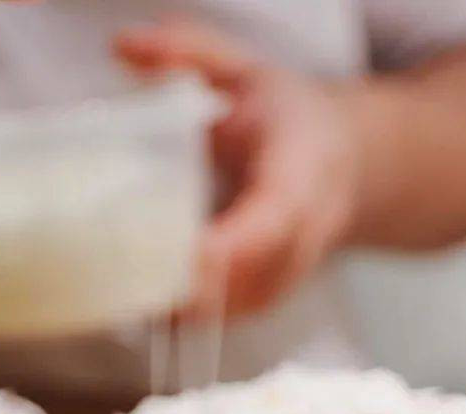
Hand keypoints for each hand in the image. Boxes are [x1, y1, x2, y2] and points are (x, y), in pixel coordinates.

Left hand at [115, 19, 359, 317]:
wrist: (348, 164)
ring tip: (117, 294)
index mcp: (301, 171)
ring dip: (177, 308)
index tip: (180, 256)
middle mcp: (305, 233)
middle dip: (186, 288)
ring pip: (233, 308)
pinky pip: (225, 317)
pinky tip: (138, 302)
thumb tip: (122, 44)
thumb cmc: (288, 117)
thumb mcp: (244, 70)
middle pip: (247, 279)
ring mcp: (288, 274)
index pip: (272, 220)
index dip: (226, 248)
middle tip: (121, 283)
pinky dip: (183, 315)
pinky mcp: (266, 297)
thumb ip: (187, 53)